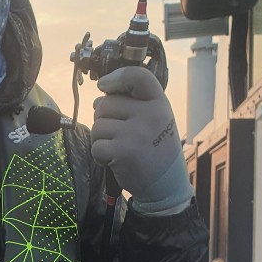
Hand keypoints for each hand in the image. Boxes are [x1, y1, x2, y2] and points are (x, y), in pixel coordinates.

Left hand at [91, 66, 192, 213]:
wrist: (165, 185)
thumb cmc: (155, 149)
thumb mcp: (156, 119)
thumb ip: (134, 104)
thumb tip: (100, 95)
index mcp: (159, 103)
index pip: (136, 76)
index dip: (115, 77)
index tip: (104, 85)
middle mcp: (150, 114)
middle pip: (105, 103)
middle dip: (104, 118)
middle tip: (119, 134)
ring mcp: (137, 133)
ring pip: (98, 125)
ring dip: (101, 138)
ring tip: (118, 148)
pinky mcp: (123, 152)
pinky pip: (96, 145)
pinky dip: (100, 155)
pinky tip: (114, 160)